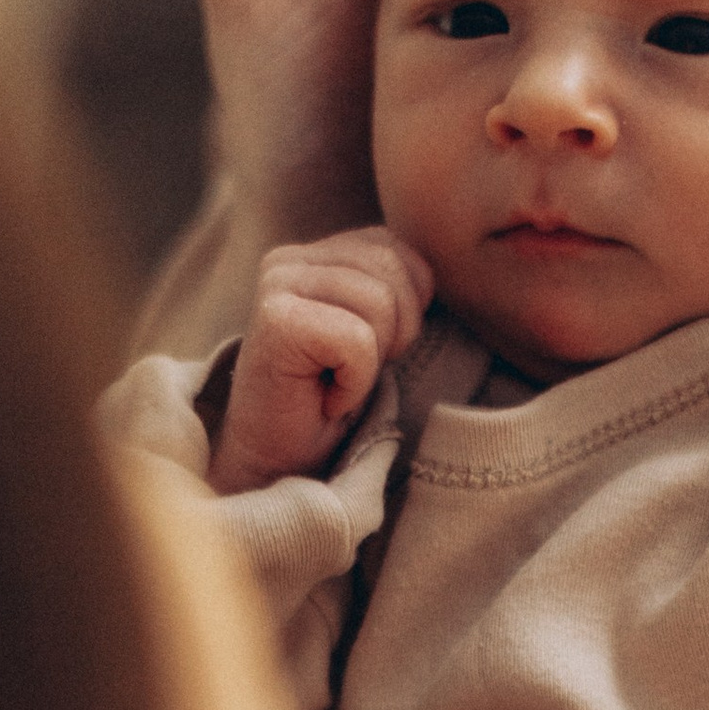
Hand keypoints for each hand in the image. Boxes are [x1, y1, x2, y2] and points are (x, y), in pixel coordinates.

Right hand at [212, 226, 433, 494]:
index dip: (405, 307)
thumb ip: (390, 287)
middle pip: (392, 271)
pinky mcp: (277, 320)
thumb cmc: (326, 400)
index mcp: (314, 254)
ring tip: (337, 382)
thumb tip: (432, 276)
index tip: (363, 351)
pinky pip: (358, 341)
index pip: (394, 248)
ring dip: (372, 361)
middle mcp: (289, 260)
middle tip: (351, 372)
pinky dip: (355, 383)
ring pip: (381, 305)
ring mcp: (278, 286)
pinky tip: (327, 398)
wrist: (276, 461)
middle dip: (394, 333)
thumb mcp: (371, 330)